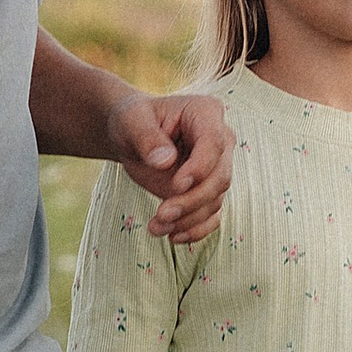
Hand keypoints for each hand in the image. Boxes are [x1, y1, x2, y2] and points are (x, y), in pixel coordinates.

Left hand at [109, 86, 233, 243]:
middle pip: (219, 177)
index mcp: (207, 114)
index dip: (199, 168)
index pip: (214, 143)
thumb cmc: (133, 120)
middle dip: (192, 200)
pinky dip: (195, 230)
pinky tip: (173, 237)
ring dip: (188, 219)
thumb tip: (165, 161)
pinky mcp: (208, 191)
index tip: (176, 186)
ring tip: (156, 228)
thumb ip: (146, 137)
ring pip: (215, 200)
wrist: (132, 136)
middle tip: (162, 215)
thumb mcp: (131, 120)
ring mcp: (217, 168)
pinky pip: (212, 215)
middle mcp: (220, 141)